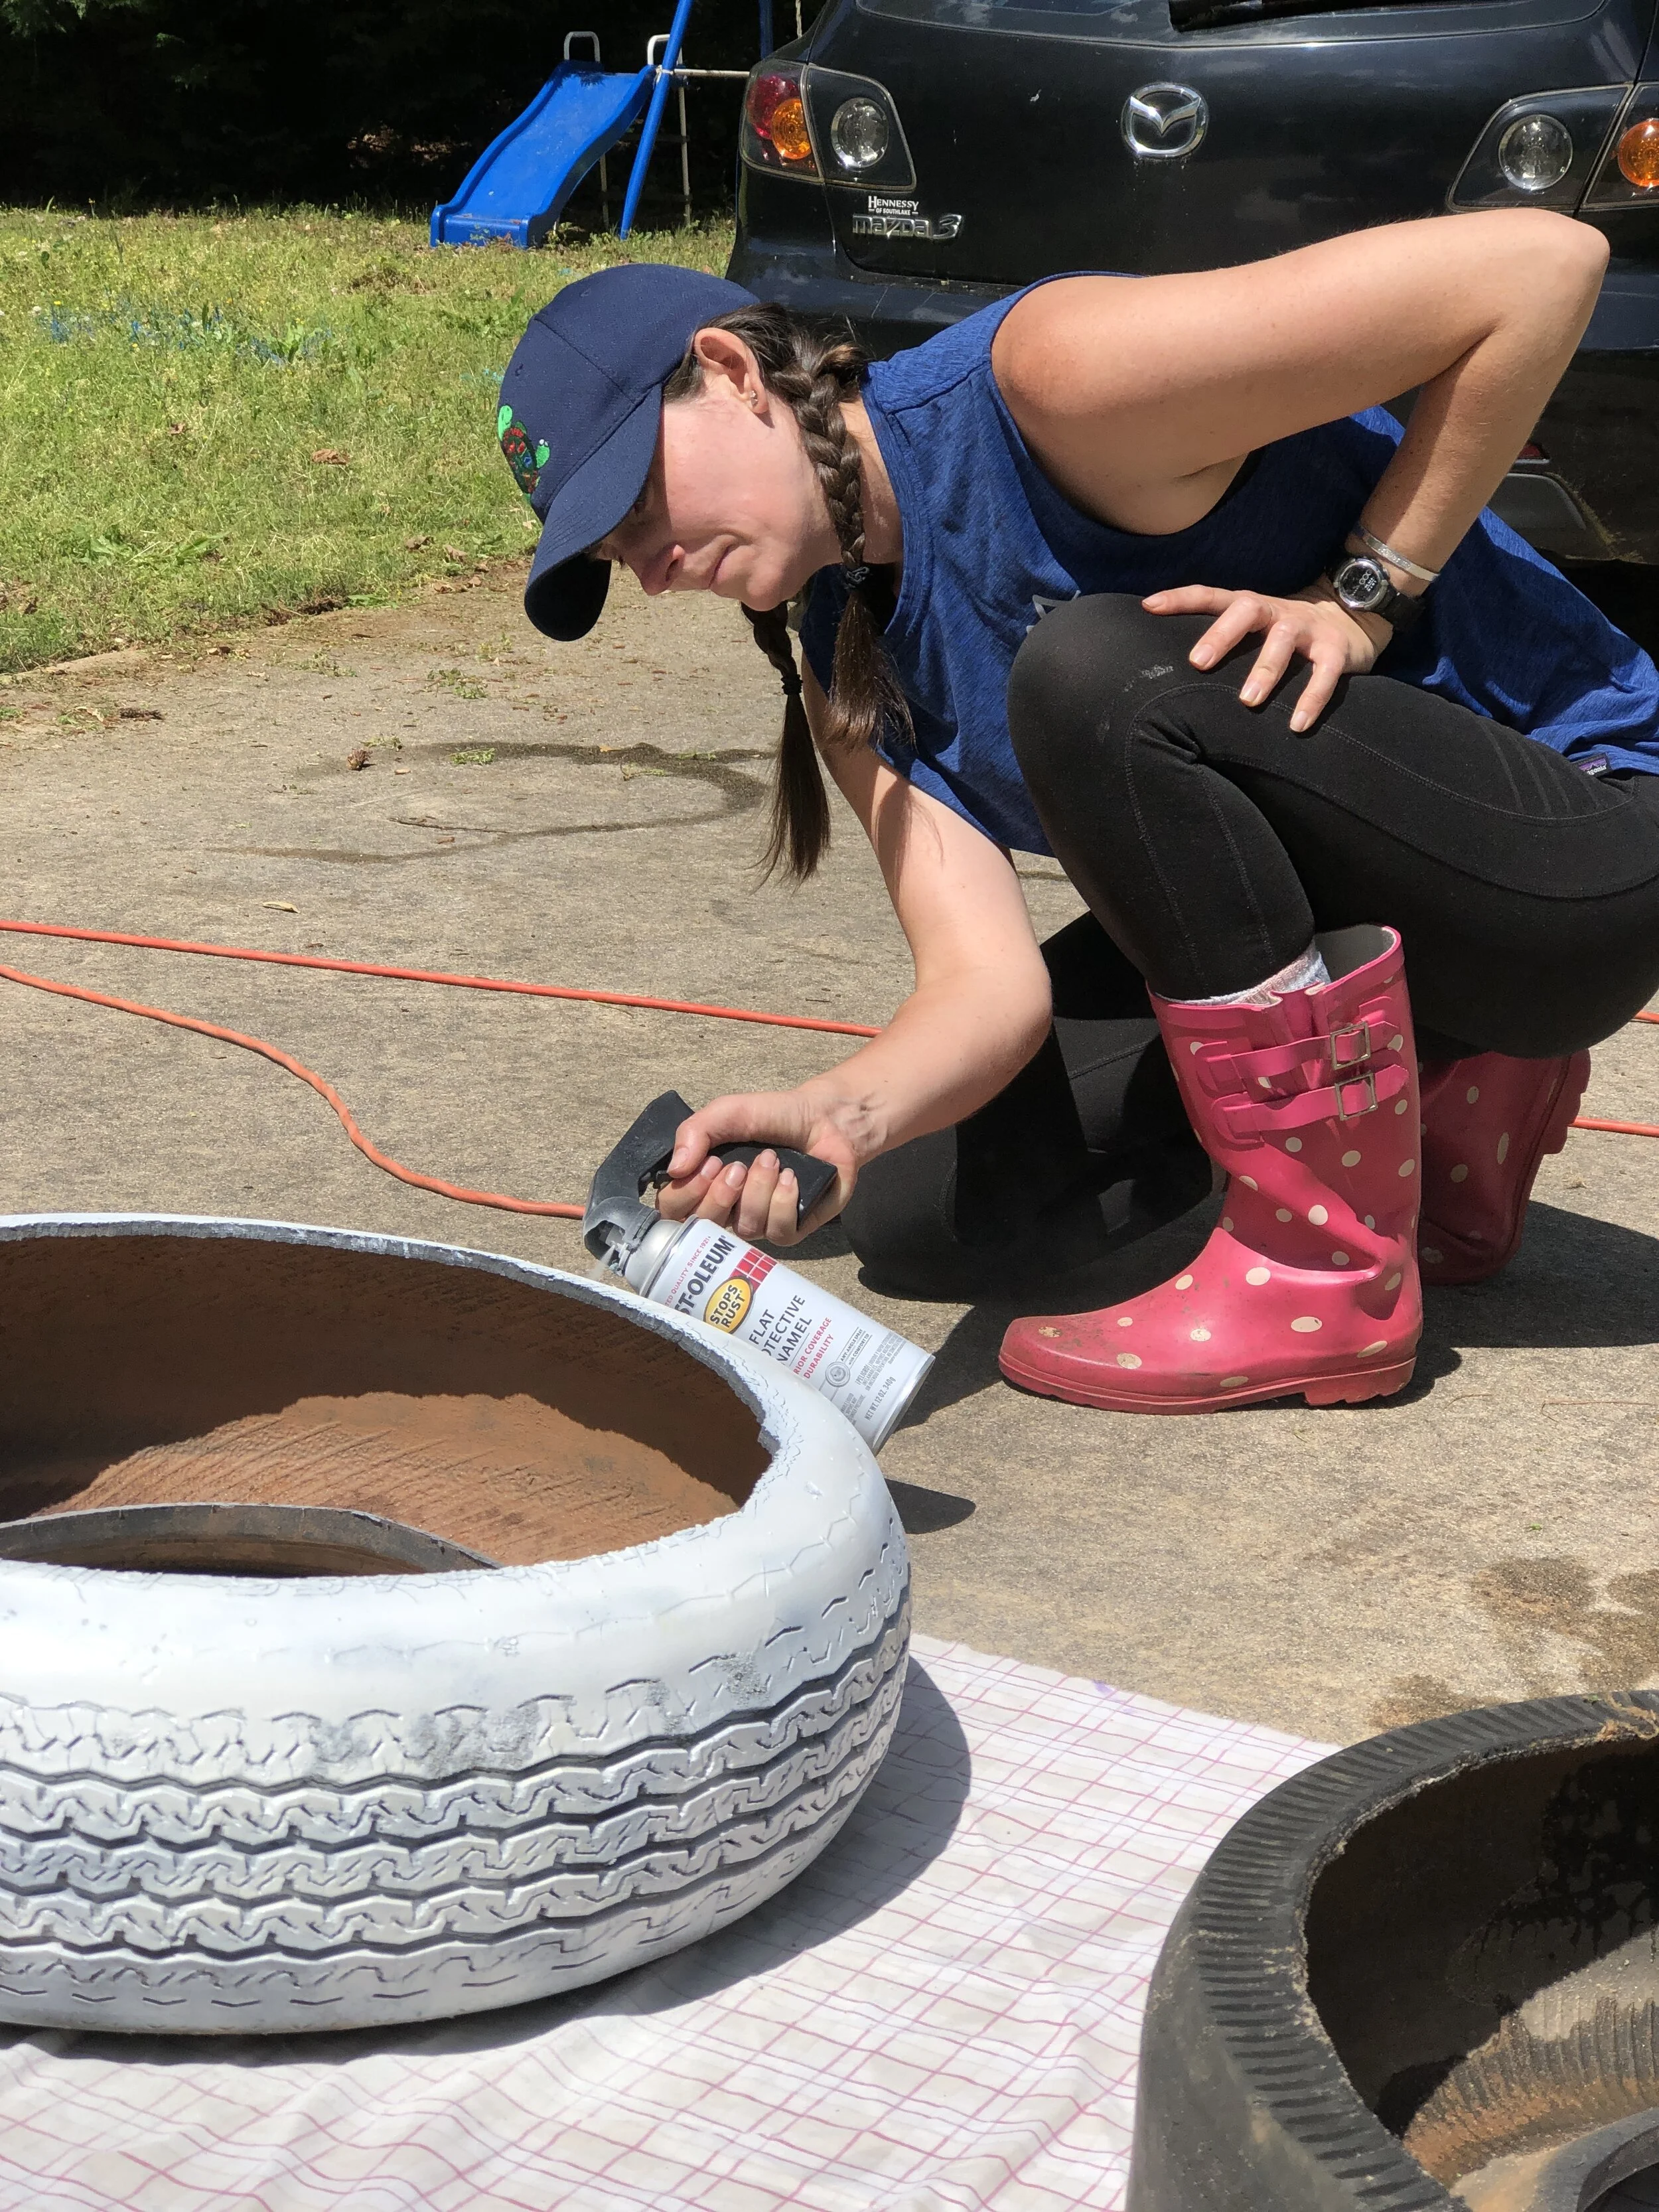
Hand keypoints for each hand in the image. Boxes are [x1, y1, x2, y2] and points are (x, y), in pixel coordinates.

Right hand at [656, 1088, 859, 1246]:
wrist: (824, 1117)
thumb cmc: (772, 1116)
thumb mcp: (727, 1112)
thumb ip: (694, 1132)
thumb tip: (674, 1170)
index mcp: (705, 1183)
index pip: (674, 1209)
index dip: (687, 1193)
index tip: (711, 1163)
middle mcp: (728, 1208)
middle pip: (703, 1228)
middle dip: (720, 1196)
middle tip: (739, 1167)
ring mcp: (759, 1222)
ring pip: (745, 1228)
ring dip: (758, 1190)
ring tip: (773, 1160)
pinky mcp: (792, 1228)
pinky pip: (778, 1232)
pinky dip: (784, 1201)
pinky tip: (792, 1177)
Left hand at [1141, 581, 1390, 731]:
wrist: (1355, 619)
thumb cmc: (1289, 634)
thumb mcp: (1257, 629)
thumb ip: (1225, 639)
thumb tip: (1174, 665)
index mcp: (1253, 607)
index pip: (1213, 596)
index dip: (1182, 598)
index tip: (1149, 605)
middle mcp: (1278, 612)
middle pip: (1247, 610)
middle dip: (1222, 634)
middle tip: (1198, 662)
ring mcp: (1309, 629)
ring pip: (1283, 640)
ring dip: (1265, 670)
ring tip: (1248, 701)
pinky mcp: (1337, 650)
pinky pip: (1325, 673)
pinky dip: (1312, 698)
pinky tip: (1297, 724)